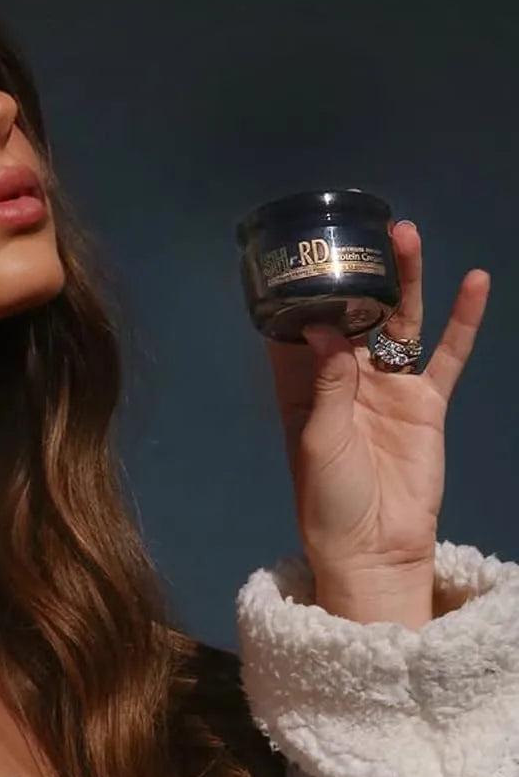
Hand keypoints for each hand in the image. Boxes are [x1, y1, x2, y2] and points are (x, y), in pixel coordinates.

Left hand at [268, 220, 490, 626]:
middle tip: (362, 229)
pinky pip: (448, 355)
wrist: (374, 547)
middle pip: (353, 313)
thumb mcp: (319, 440)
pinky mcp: (426, 402)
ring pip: (398, 321)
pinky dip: (463, 321)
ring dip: (404, 280)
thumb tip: (322, 326)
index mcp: (304, 386)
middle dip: (357, 274)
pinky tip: (477, 283)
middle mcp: (344, 377)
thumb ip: (327, 383)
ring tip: (407, 234)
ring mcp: (388, 386)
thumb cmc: (329, 498)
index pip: (298, 328)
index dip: (301, 292)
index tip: (302, 251)